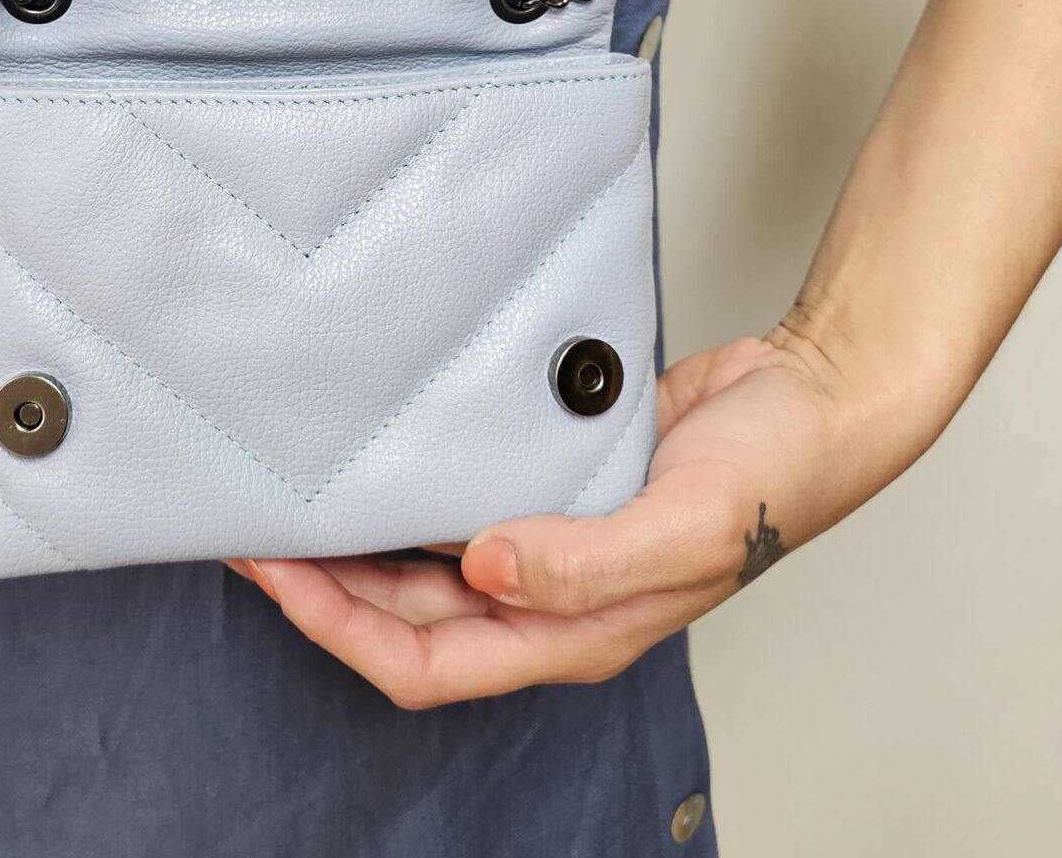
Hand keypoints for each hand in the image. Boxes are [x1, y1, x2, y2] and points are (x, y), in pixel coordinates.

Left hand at [230, 325, 917, 707]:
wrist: (810, 399)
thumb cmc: (770, 479)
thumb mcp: (681, 527)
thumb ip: (584, 562)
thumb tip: (484, 571)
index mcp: (569, 632)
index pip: (422, 662)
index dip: (336, 628)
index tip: (271, 573)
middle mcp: (545, 595)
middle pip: (403, 616)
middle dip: (321, 583)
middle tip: (250, 525)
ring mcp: (545, 539)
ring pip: (421, 560)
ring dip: (354, 536)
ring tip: (289, 490)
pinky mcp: (548, 481)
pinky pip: (458, 494)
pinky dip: (407, 481)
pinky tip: (372, 447)